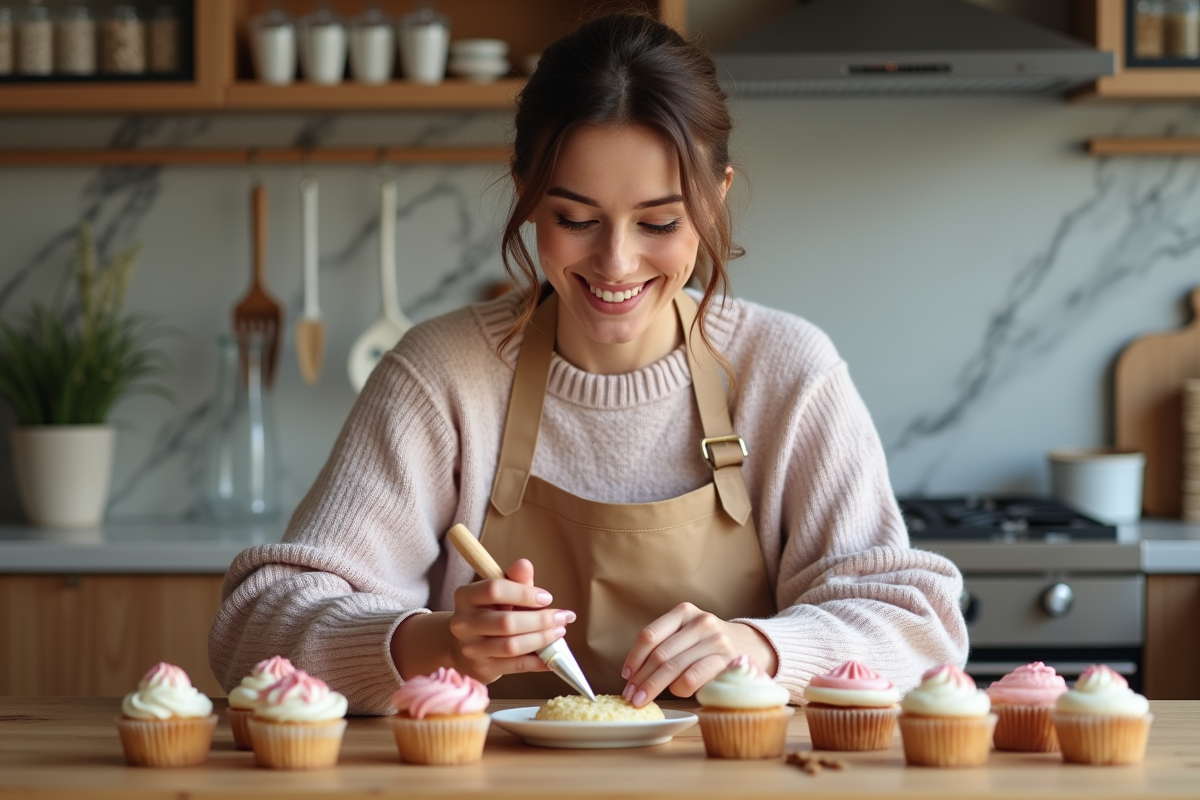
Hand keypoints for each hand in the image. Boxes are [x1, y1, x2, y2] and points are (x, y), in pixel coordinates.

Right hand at [448, 558, 574, 684]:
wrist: (466, 646)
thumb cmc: (490, 613)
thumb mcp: (501, 593)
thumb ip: (515, 579)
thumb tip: (525, 564)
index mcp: (466, 596)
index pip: (495, 590)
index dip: (525, 593)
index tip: (547, 598)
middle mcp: (463, 623)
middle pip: (506, 622)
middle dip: (540, 620)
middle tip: (562, 618)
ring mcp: (471, 648)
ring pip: (511, 646)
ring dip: (541, 640)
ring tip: (559, 633)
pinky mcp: (481, 668)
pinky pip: (515, 666)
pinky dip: (537, 661)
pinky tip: (551, 657)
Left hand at [620, 602, 776, 706]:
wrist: (752, 645)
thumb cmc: (708, 644)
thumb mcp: (687, 633)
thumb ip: (665, 645)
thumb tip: (633, 676)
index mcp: (684, 612)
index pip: (649, 635)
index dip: (634, 658)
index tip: (626, 676)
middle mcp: (700, 622)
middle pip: (659, 655)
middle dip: (641, 679)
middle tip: (630, 696)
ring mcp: (716, 641)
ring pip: (673, 668)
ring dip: (654, 687)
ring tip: (642, 700)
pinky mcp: (727, 660)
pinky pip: (693, 678)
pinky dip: (679, 689)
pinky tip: (675, 693)